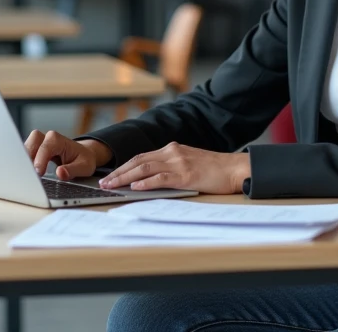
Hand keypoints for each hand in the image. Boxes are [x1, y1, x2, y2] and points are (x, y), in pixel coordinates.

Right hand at [24, 130, 111, 180]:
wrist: (83, 155)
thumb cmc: (83, 160)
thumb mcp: (84, 167)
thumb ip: (72, 170)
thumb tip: (60, 173)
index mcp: (58, 140)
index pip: (45, 148)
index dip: (40, 160)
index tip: (38, 173)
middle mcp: (47, 138)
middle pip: (31, 143)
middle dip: (28, 159)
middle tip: (29, 175)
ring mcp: (40, 143)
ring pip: (25, 148)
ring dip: (24, 161)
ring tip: (26, 175)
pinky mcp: (35, 150)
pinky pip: (25, 154)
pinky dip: (24, 163)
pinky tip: (26, 173)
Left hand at [99, 142, 250, 194]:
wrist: (234, 168)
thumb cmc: (214, 169)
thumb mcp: (189, 162)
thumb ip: (171, 166)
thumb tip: (150, 179)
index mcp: (172, 149)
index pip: (141, 156)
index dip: (124, 166)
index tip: (110, 175)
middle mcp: (173, 152)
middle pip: (138, 161)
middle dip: (118, 172)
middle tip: (104, 182)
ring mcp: (179, 162)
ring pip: (145, 168)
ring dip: (125, 178)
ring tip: (112, 186)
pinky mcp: (186, 175)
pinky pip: (161, 177)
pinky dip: (146, 182)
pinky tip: (135, 187)